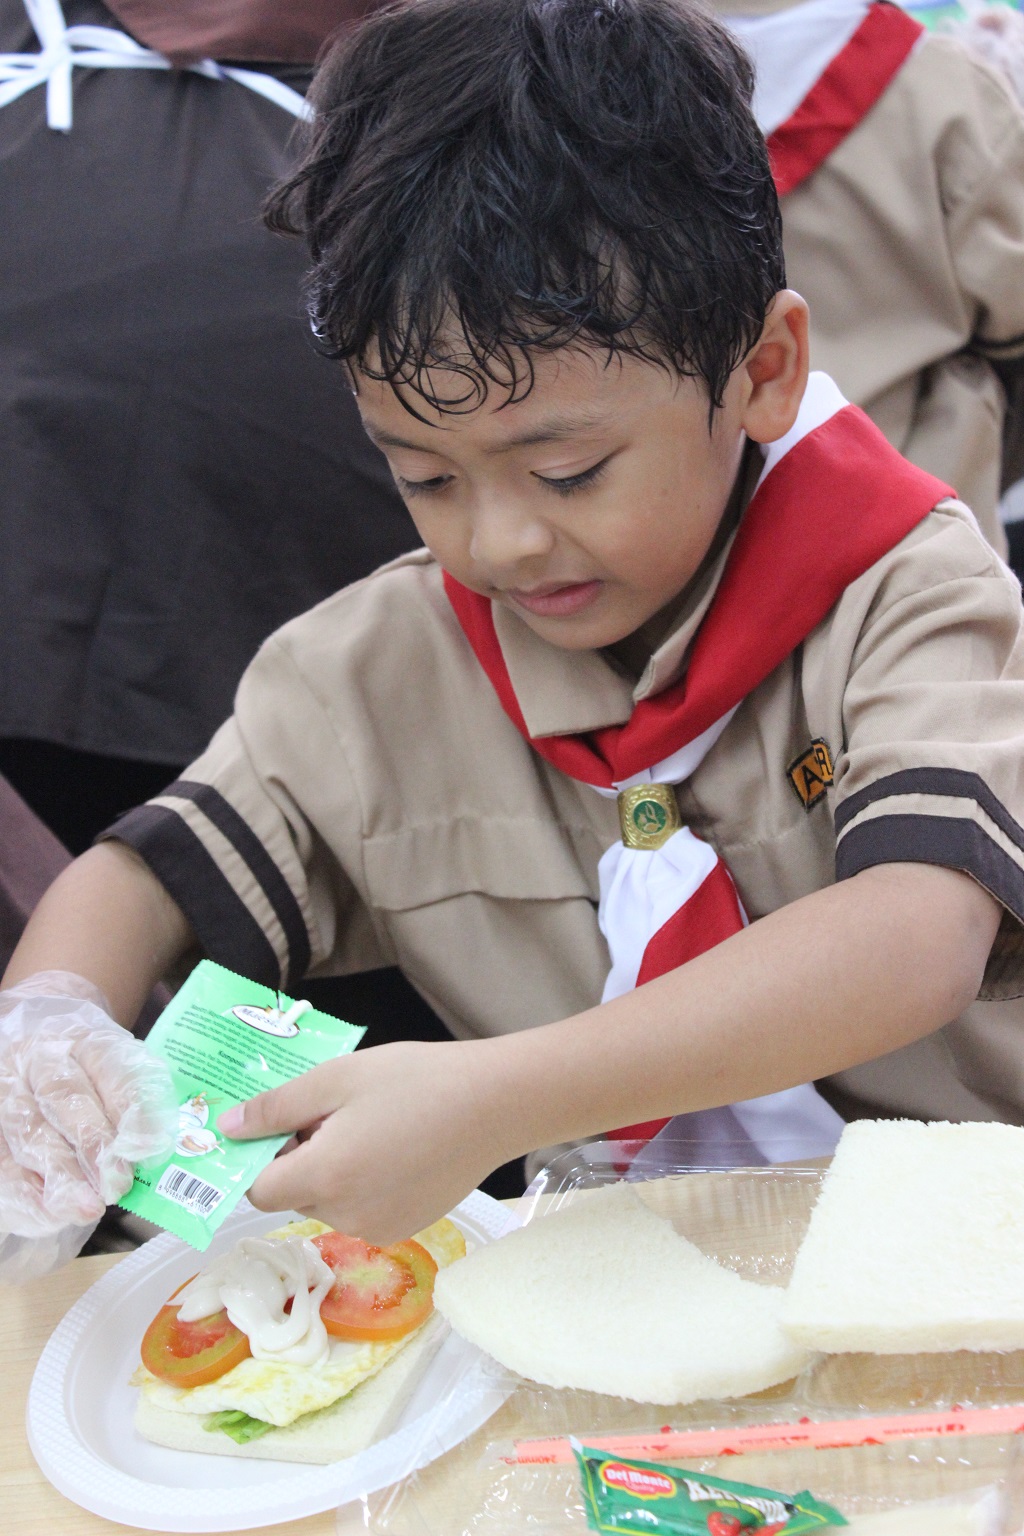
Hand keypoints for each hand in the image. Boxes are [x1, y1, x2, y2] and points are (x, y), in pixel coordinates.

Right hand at [0, 972, 176, 1265]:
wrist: (42, 1054)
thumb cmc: (93, 1075)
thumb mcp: (121, 1069)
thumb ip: (139, 1099)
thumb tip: (152, 1147)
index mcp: (83, 1037)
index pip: (108, 1061)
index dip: (128, 1102)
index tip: (151, 1144)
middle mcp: (40, 1059)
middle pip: (63, 1096)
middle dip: (92, 1142)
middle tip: (117, 1185)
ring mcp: (8, 1092)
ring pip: (27, 1131)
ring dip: (58, 1174)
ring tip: (85, 1209)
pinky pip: (1, 1162)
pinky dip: (23, 1195)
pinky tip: (48, 1216)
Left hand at [218, 1039, 511, 1243]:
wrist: (495, 1104)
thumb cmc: (416, 1080)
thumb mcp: (338, 1079)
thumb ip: (276, 1107)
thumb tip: (226, 1130)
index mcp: (324, 1177)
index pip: (258, 1189)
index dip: (258, 1156)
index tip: (276, 1122)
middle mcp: (345, 1216)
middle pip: (293, 1194)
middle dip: (299, 1156)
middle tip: (334, 1112)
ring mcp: (377, 1228)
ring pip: (327, 1202)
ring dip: (331, 1170)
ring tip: (370, 1125)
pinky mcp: (404, 1228)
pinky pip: (360, 1210)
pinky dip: (362, 1184)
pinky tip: (393, 1146)